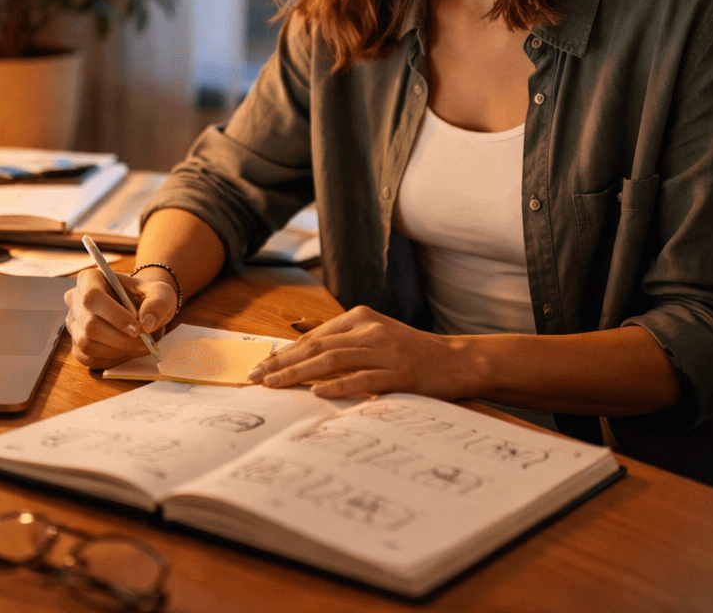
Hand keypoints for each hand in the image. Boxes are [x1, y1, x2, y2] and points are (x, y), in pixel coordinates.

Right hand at [63, 268, 177, 368]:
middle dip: (121, 339)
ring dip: (117, 351)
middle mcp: (75, 300)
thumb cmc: (146, 297)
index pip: (93, 297)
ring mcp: (73, 323)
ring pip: (87, 344)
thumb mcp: (160, 293)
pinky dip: (111, 360)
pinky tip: (127, 351)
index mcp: (90, 279)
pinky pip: (87, 358)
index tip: (138, 329)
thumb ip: (158, 303)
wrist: (141, 309)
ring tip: (139, 346)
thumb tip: (146, 323)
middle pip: (90, 325)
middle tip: (145, 342)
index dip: (115, 316)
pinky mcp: (76, 344)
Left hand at [247, 305, 472, 398]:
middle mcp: (369, 330)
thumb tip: (301, 350)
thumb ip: (342, 341)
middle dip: (282, 363)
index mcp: (361, 318)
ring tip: (274, 384)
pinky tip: (316, 393)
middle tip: (256, 377)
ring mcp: (384, 351)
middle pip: (317, 347)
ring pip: (333, 361)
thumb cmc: (411, 352)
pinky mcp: (399, 372)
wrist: (456, 361)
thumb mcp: (374, 337)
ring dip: (299, 374)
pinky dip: (337, 386)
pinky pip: (362, 379)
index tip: (260, 366)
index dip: (285, 352)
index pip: (314, 337)